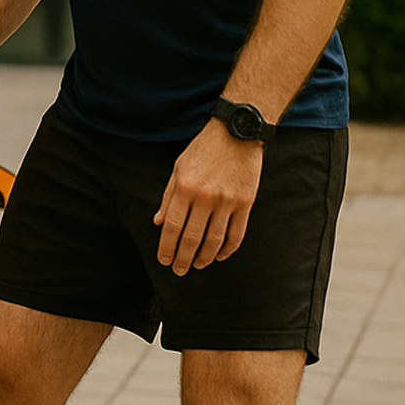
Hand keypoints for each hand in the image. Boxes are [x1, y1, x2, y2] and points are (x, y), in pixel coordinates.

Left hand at [154, 123, 264, 274]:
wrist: (237, 134)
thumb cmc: (203, 150)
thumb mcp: (178, 168)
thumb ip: (168, 197)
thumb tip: (158, 222)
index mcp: (184, 188)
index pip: (173, 227)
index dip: (167, 247)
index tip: (164, 260)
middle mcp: (205, 197)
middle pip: (192, 238)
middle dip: (184, 258)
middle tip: (179, 270)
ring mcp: (227, 201)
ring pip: (215, 240)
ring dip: (205, 257)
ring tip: (198, 265)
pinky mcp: (245, 203)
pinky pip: (237, 233)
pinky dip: (228, 249)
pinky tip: (219, 256)